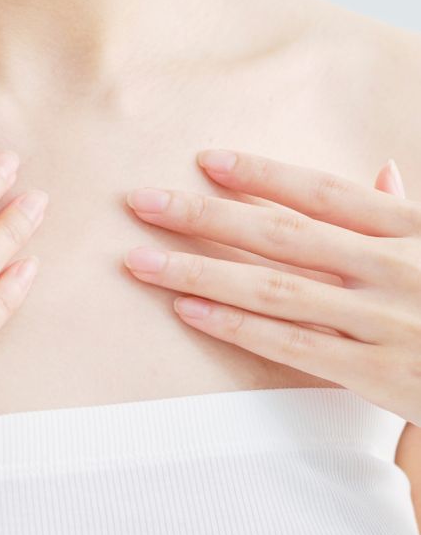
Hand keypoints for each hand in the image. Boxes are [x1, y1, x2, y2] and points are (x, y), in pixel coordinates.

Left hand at [124, 149, 420, 426]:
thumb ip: (407, 209)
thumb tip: (380, 171)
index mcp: (408, 230)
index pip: (320, 192)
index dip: (260, 174)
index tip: (205, 160)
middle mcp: (389, 268)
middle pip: (278, 236)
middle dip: (203, 217)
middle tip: (140, 203)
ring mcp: (380, 321)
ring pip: (273, 291)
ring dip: (200, 273)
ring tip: (140, 261)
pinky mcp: (377, 373)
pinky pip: (293, 346)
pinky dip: (238, 327)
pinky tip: (189, 311)